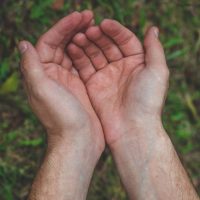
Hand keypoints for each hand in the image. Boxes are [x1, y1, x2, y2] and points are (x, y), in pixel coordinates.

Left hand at [19, 11, 103, 151]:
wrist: (79, 140)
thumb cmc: (61, 117)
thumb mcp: (43, 90)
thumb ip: (32, 66)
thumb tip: (23, 43)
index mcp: (43, 73)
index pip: (49, 42)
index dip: (62, 27)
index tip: (78, 16)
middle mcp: (54, 75)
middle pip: (62, 45)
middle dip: (74, 28)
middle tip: (89, 15)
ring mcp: (69, 80)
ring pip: (74, 53)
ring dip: (83, 38)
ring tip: (95, 26)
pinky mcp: (82, 86)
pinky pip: (84, 64)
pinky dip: (90, 53)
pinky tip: (98, 45)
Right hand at [67, 19, 168, 144]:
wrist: (132, 129)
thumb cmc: (147, 101)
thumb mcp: (157, 72)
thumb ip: (154, 48)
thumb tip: (152, 29)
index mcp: (136, 62)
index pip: (124, 39)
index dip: (115, 30)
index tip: (104, 23)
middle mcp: (120, 68)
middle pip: (107, 45)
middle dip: (98, 36)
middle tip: (88, 29)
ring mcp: (105, 76)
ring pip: (94, 54)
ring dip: (86, 44)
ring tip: (78, 36)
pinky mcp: (93, 85)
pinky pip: (84, 67)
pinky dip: (78, 56)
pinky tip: (72, 47)